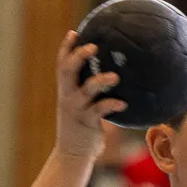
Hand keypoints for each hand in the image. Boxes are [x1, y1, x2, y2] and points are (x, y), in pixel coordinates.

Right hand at [54, 31, 126, 158]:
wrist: (73, 154)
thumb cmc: (83, 128)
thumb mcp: (84, 107)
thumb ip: (94, 94)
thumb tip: (118, 78)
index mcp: (66, 90)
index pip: (62, 64)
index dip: (66, 48)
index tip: (74, 32)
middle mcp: (68, 96)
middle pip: (67, 71)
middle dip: (77, 56)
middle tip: (93, 46)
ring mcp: (76, 109)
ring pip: (86, 90)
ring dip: (100, 81)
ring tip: (115, 76)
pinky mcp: (86, 123)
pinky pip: (100, 111)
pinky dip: (111, 105)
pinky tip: (124, 103)